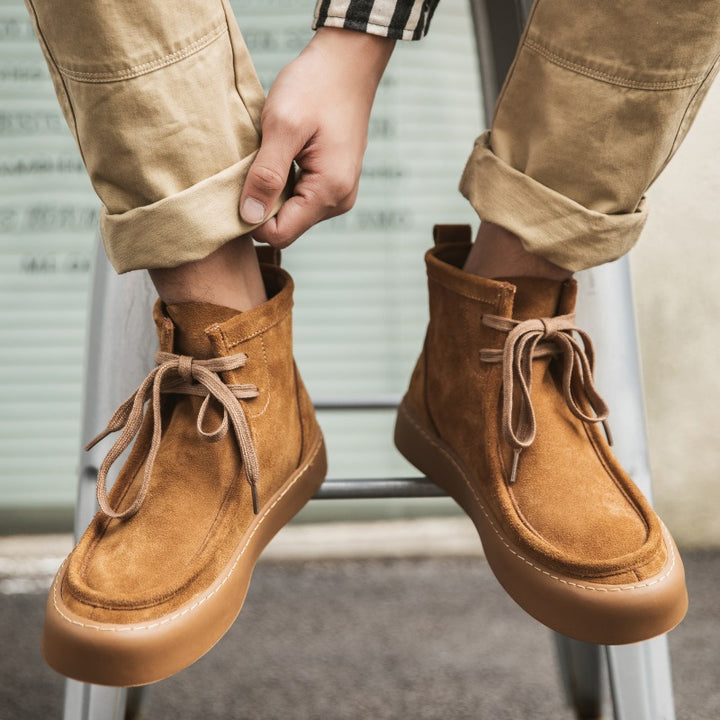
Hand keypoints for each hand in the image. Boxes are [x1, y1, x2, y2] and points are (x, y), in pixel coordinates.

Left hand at [240, 28, 394, 247]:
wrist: (347, 61)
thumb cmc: (316, 86)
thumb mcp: (282, 126)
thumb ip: (265, 175)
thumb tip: (248, 217)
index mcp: (329, 191)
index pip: (280, 234)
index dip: (252, 217)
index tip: (238, 185)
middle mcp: (339, 201)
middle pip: (286, 226)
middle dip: (262, 203)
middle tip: (251, 164)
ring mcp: (339, 193)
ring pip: (292, 212)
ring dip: (272, 190)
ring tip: (268, 154)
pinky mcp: (334, 182)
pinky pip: (301, 197)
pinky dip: (284, 182)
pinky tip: (280, 154)